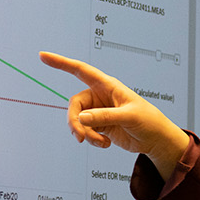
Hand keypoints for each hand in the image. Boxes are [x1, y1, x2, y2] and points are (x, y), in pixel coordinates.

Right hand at [39, 51, 190, 178]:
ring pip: (78, 120)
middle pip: (75, 105)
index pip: (81, 70)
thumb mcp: (128, 117)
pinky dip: (92, 139)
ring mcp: (98, 111)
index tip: (44, 56)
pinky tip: (105, 143)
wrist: (155, 140)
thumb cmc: (148, 121)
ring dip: (86, 134)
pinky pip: (85, 131)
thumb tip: (82, 118)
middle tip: (81, 137)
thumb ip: (105, 116)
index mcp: (108, 85)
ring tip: (101, 143)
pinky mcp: (99, 125)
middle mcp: (100, 96)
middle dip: (75, 122)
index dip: (61, 63)